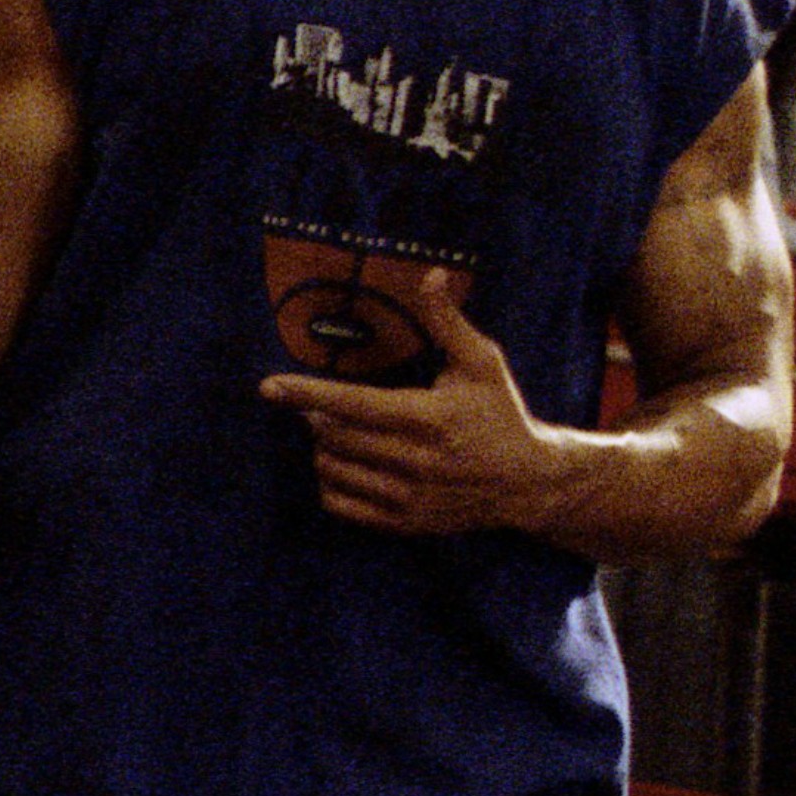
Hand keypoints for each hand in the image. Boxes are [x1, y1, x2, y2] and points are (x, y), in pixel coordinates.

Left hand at [261, 294, 561, 535]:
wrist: (527, 483)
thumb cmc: (500, 414)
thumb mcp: (482, 362)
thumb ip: (447, 321)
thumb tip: (430, 273)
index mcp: (428, 418)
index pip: (352, 404)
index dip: (306, 393)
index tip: (268, 386)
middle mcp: (414, 461)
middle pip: (334, 436)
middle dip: (316, 415)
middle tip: (318, 404)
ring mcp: (407, 496)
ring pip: (332, 469)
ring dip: (322, 447)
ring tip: (336, 431)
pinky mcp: (403, 522)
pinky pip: (341, 504)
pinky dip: (330, 482)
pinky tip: (343, 464)